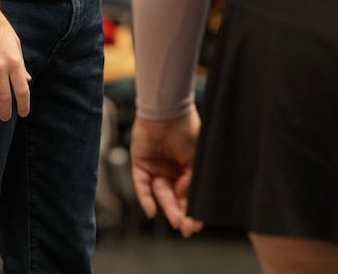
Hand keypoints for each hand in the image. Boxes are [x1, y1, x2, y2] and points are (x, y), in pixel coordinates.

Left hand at [131, 111, 203, 237]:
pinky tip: (151, 211)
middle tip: (185, 229)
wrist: (167, 109)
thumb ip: (193, 179)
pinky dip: (145, 198)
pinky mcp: (140, 163)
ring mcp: (156, 167)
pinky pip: (141, 185)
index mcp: (187, 168)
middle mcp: (171, 170)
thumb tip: (187, 198)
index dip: (193, 210)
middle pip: (175, 197)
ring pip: (160, 193)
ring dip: (167, 207)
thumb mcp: (197, 158)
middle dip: (180, 213)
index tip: (196, 226)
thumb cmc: (186, 130)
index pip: (190, 194)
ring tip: (175, 220)